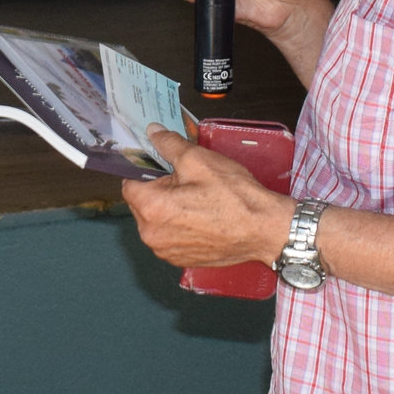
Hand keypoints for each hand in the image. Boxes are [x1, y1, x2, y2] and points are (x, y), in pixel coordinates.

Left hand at [123, 126, 288, 268]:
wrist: (264, 229)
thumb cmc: (234, 197)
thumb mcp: (199, 160)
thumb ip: (169, 144)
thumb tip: (153, 133)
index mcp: (151, 208)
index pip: (129, 183)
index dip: (145, 171)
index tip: (161, 167)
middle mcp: (152, 234)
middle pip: (141, 203)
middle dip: (158, 190)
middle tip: (187, 182)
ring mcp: (165, 251)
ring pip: (155, 221)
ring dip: (168, 209)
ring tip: (196, 200)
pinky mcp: (179, 260)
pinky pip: (169, 236)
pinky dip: (179, 226)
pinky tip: (200, 217)